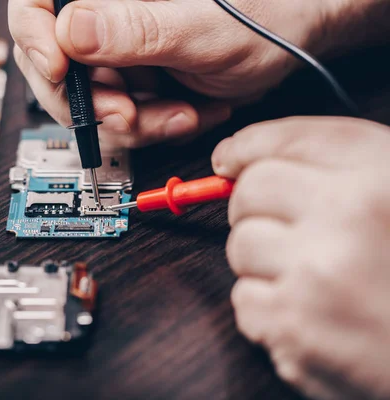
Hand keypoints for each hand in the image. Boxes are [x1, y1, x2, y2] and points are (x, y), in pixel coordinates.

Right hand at [9, 0, 350, 146]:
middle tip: (129, 114)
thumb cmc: (268, 15)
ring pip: (88, 100)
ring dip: (132, 121)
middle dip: (93, 100)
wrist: (296, 42)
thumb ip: (136, 30)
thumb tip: (69, 29)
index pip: (36, 4)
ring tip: (178, 115)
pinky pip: (119, 114)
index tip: (60, 71)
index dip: (34, 38)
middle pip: (55, 64)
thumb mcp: (201, 28)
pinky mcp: (134, 78)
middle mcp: (108, 16)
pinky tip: (185, 113)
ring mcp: (119, 50)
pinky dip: (151, 125)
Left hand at [212, 116, 389, 399]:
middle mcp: (348, 215)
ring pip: (240, 245)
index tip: (230, 157)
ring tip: (313, 282)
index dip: (249, 146)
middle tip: (283, 230)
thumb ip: (346, 172)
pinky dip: (267, 309)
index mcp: (384, 177)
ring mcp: (316, 273)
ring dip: (263, 262)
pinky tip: (310, 316)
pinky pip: (243, 299)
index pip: (291, 140)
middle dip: (253, 208)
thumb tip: (244, 158)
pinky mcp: (294, 328)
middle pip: (251, 190)